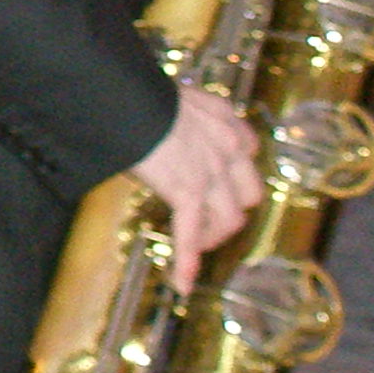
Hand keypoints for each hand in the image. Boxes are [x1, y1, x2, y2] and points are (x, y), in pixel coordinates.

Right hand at [126, 85, 265, 291]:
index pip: (247, 153)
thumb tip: (151, 118)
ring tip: (195, 247)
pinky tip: (183, 285)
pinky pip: (191, 233)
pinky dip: (188, 261)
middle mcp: (228, 145)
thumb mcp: (165, 92)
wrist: (123, 90)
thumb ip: (173, 111)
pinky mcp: (186, 189)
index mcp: (224, 118)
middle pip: (250, 193)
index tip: (217, 182)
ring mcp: (211, 171)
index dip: (233, 175)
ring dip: (214, 236)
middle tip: (206, 219)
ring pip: (230, 219)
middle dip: (230, 210)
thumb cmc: (129, 87)